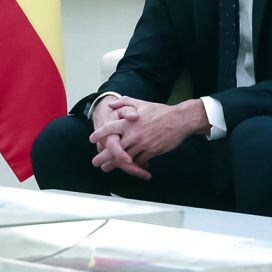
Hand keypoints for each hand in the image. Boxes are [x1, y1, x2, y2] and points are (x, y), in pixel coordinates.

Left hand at [91, 97, 207, 165]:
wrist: (179, 120)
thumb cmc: (159, 111)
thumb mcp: (140, 103)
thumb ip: (124, 103)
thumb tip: (110, 104)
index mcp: (129, 121)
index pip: (110, 128)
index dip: (99, 134)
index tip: (92, 139)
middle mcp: (134, 133)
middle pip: (114, 148)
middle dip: (103, 156)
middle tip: (96, 162)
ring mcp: (143, 144)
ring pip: (125, 157)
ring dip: (115, 164)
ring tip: (107, 168)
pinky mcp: (152, 151)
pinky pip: (139, 161)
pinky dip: (133, 165)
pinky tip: (128, 167)